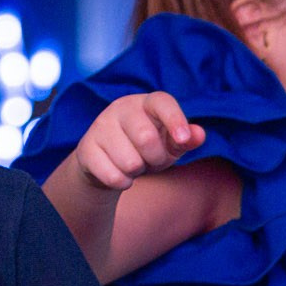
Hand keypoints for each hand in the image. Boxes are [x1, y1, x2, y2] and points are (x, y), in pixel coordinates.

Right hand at [72, 93, 202, 191]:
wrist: (105, 162)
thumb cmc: (145, 149)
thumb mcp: (168, 144)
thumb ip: (185, 139)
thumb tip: (199, 134)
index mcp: (145, 103)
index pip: (162, 102)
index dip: (175, 120)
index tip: (184, 140)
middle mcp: (120, 108)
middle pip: (146, 138)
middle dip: (155, 158)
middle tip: (150, 159)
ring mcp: (100, 126)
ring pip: (129, 162)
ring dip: (137, 172)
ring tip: (132, 164)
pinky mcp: (86, 148)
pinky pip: (113, 176)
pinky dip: (122, 182)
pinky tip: (119, 174)